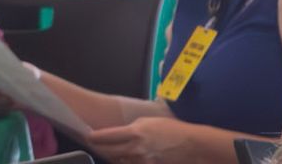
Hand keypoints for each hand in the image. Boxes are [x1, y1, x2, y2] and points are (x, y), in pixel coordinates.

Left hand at [87, 115, 206, 162]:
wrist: (192, 144)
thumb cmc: (171, 129)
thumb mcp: (148, 122)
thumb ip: (132, 128)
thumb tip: (119, 134)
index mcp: (135, 132)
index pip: (107, 136)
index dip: (94, 137)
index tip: (88, 136)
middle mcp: (136, 148)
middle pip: (110, 152)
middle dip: (100, 148)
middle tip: (95, 145)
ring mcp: (143, 161)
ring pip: (120, 162)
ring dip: (114, 157)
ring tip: (111, 152)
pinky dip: (127, 163)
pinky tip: (126, 159)